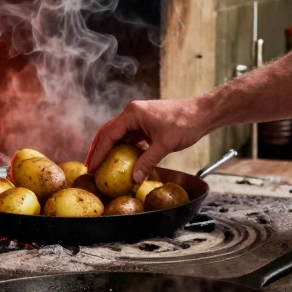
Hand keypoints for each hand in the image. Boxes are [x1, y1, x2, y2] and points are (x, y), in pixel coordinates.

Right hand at [85, 98, 209, 181]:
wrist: (201, 114)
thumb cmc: (184, 124)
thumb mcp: (164, 145)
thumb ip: (147, 161)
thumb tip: (134, 179)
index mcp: (133, 113)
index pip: (109, 134)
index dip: (98, 152)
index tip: (92, 167)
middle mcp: (132, 113)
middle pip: (108, 132)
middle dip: (97, 150)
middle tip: (90, 167)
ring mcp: (138, 117)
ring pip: (117, 134)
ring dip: (109, 149)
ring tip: (101, 165)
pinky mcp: (145, 123)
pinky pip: (129, 136)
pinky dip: (122, 147)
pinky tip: (120, 160)